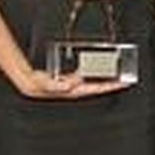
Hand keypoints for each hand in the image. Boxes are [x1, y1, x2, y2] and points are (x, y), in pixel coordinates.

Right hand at [12, 64, 130, 100]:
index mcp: (76, 91)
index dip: (111, 86)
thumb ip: (62, 83)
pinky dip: (91, 70)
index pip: (98, 89)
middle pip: (99, 84)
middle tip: (125, 75)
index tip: (123, 83)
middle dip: (112, 80)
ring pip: (93, 79)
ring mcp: (74, 84)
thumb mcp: (50, 84)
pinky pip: (85, 73)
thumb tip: (77, 80)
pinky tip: (94, 64)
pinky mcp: (69, 78)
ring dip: (103, 74)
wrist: (30, 83)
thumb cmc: (40, 86)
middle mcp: (78, 88)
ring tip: (113, 68)